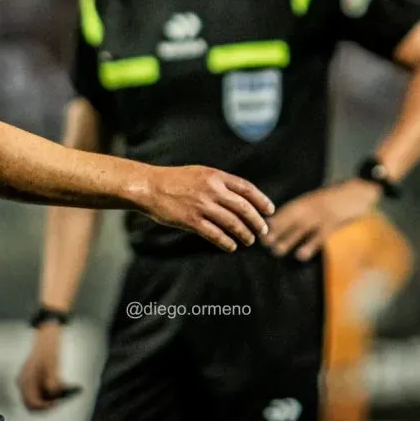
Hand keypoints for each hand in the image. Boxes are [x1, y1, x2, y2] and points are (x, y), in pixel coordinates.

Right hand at [17, 323, 78, 411]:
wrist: (46, 338)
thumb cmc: (48, 349)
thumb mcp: (52, 364)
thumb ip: (52, 380)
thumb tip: (54, 394)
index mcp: (25, 379)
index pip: (32, 403)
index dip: (45, 407)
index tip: (58, 403)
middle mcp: (24, 383)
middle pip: (33, 404)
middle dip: (47, 404)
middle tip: (60, 400)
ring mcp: (27, 382)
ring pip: (38, 398)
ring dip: (49, 398)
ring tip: (62, 390)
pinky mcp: (33, 381)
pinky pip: (40, 392)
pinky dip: (49, 392)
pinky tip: (59, 385)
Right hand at [143, 165, 273, 252]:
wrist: (150, 186)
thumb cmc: (175, 180)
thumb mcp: (200, 173)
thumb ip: (219, 183)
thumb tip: (240, 198)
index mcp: (215, 176)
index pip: (246, 188)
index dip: (261, 200)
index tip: (269, 211)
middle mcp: (211, 189)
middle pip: (243, 208)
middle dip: (256, 221)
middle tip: (263, 231)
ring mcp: (201, 205)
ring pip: (232, 223)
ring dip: (244, 234)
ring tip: (249, 241)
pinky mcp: (191, 220)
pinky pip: (215, 234)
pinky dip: (226, 242)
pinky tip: (231, 247)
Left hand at [264, 179, 382, 261]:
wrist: (359, 189)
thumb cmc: (340, 197)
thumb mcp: (320, 201)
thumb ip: (307, 209)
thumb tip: (291, 222)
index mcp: (306, 200)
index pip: (285, 210)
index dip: (272, 220)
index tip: (259, 228)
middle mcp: (310, 206)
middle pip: (288, 218)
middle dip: (275, 230)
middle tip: (262, 242)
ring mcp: (321, 214)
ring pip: (300, 228)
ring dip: (287, 239)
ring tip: (276, 251)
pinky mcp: (334, 222)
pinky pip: (319, 235)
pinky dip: (309, 245)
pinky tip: (300, 256)